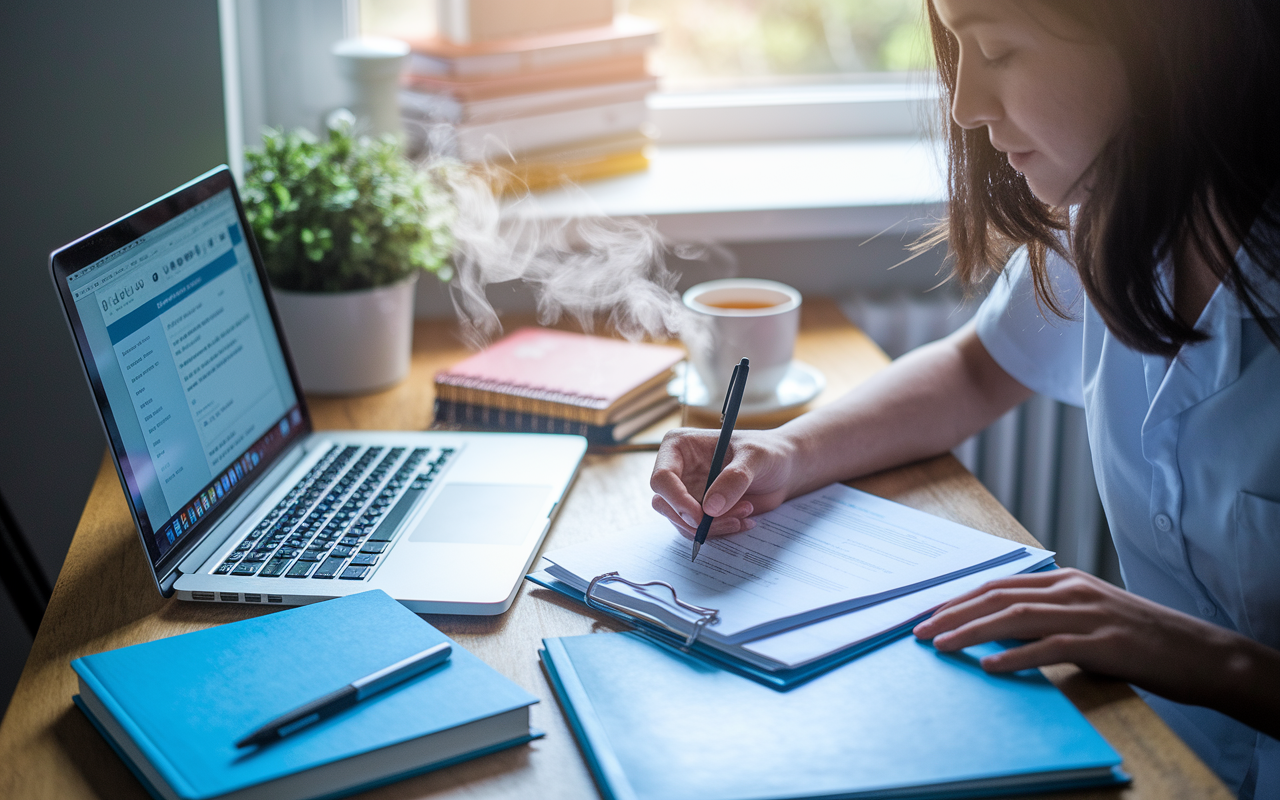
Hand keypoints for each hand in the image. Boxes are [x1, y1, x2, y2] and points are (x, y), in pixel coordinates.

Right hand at [649, 427, 799, 537]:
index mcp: (679, 447)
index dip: (676, 499)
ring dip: (714, 526)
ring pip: (682, 522)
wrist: (782, 469)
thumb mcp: (755, 457)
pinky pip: (699, 531)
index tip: (701, 516)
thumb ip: (734, 478)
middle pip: (665, 505)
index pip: (661, 478)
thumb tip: (710, 509)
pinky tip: (745, 519)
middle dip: (697, 519)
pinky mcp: (698, 511)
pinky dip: (721, 530)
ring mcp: (686, 493)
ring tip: (747, 511)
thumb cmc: (767, 452)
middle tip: (732, 519)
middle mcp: (677, 470)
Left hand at [911, 568, 1279, 725]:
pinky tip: (990, 666)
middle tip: (919, 630)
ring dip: (972, 632)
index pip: (998, 585)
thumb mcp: (1085, 616)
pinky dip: (1015, 656)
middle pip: (997, 597)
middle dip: (953, 613)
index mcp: (1064, 580)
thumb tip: (996, 632)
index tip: (928, 613)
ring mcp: (1086, 614)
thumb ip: (1045, 618)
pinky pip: (1049, 647)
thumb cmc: (1136, 637)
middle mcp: (1070, 590)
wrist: (1196, 651)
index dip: (959, 598)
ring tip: (941, 645)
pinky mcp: (1102, 643)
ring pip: (1015, 618)